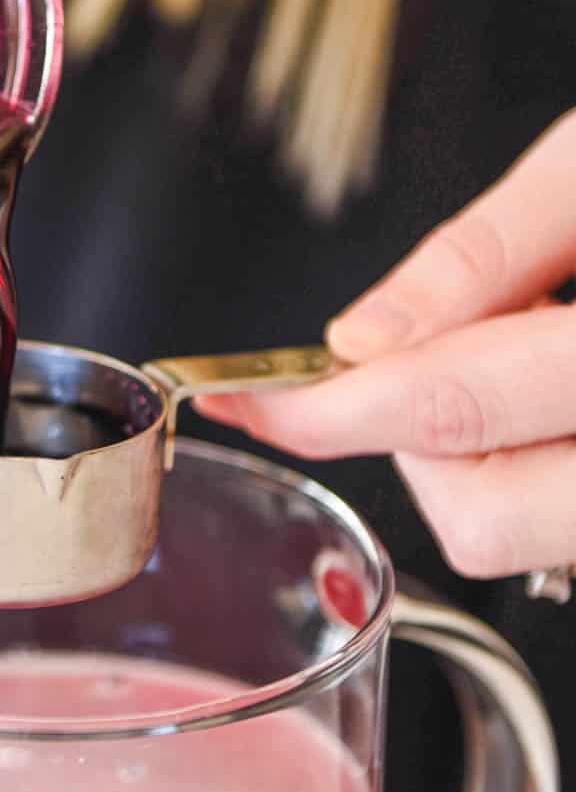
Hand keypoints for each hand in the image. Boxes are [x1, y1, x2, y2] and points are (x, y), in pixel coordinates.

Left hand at [197, 111, 575, 579]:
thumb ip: (485, 252)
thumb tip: (361, 338)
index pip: (454, 408)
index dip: (326, 406)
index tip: (246, 397)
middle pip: (476, 519)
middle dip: (419, 439)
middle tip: (444, 348)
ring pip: (512, 539)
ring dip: (479, 458)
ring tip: (532, 352)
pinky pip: (556, 529)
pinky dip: (528, 467)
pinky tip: (557, 395)